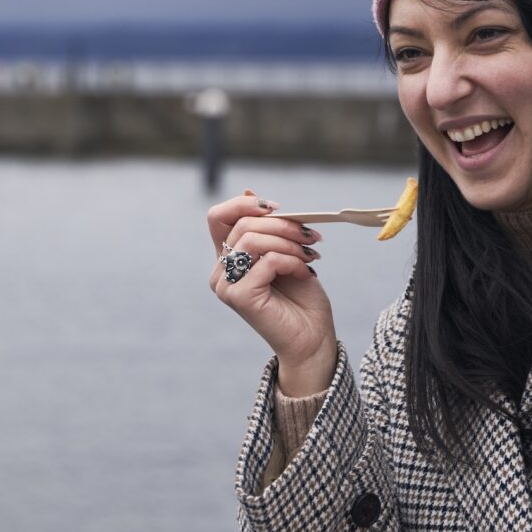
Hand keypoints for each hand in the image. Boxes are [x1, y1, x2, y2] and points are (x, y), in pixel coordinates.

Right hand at [206, 192, 336, 393]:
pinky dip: (292, 261)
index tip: (280, 210)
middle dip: (283, 225)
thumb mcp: (284, 252)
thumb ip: (266, 228)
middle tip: (311, 235)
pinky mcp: (238, 297)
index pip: (218, 217)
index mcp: (226, 259)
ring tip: (311, 255)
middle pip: (242, 224)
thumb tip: (249, 191)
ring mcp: (225, 285)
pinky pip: (267, 260)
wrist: (312, 339)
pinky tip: (306, 272)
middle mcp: (219, 271)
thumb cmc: (300, 298)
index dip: (245, 204)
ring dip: (289, 242)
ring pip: (253, 240)